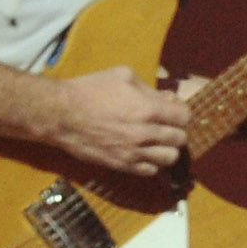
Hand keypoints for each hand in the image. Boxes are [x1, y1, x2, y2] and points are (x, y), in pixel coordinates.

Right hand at [49, 65, 190, 174]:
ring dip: (167, 148)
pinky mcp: (122, 165)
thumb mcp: (123, 76)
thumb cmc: (90, 90)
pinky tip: (144, 153)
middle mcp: (145, 134)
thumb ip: (150, 88)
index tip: (173, 110)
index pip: (185, 117)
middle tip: (165, 125)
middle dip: (176, 130)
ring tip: (157, 141)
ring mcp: (134, 153)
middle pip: (180, 139)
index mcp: (149, 109)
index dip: (181, 112)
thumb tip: (166, 99)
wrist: (61, 115)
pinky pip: (151, 171)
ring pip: (169, 158)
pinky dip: (152, 163)